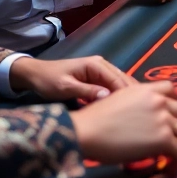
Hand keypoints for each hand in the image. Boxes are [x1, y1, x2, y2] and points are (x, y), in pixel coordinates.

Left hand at [9, 55, 135, 103]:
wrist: (35, 75)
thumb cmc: (49, 80)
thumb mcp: (66, 87)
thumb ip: (87, 91)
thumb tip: (108, 97)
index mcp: (96, 65)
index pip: (118, 80)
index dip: (127, 94)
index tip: (135, 109)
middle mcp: (102, 66)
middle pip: (122, 80)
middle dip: (131, 95)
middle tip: (141, 111)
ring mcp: (100, 72)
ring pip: (118, 85)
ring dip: (125, 97)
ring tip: (135, 112)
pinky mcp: (96, 79)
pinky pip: (110, 88)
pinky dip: (116, 97)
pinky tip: (122, 109)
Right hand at [72, 81, 176, 175]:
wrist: (87, 131)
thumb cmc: (94, 120)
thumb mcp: (119, 101)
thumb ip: (138, 106)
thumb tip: (146, 123)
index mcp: (146, 89)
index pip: (171, 90)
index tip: (175, 117)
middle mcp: (159, 100)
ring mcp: (163, 119)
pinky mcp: (163, 139)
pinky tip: (170, 172)